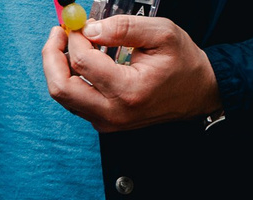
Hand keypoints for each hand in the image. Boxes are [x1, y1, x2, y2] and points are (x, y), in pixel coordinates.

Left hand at [44, 14, 220, 132]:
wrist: (201, 91)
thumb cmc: (184, 63)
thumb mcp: (161, 33)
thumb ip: (122, 27)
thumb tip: (87, 29)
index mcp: (129, 91)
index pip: (80, 61)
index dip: (74, 36)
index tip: (81, 23)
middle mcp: (116, 112)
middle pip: (60, 87)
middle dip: (51, 55)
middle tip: (59, 34)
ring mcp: (110, 121)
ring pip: (63, 95)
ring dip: (59, 67)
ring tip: (72, 46)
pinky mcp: (107, 122)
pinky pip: (74, 101)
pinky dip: (71, 79)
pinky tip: (83, 63)